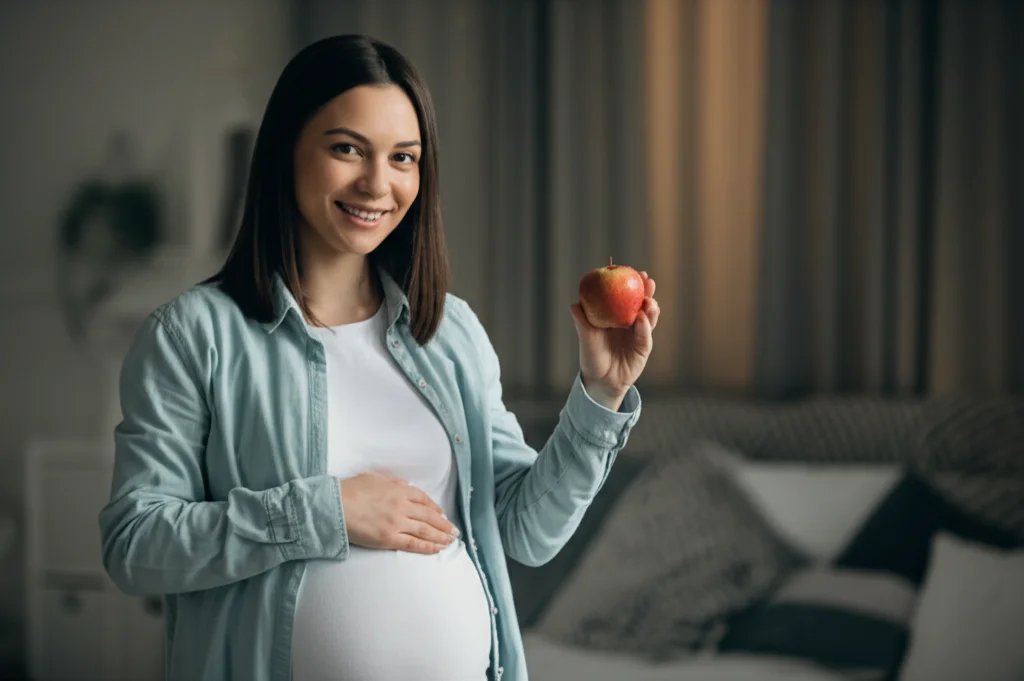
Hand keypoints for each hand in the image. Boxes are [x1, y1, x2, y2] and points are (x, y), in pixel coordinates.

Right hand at [339, 472, 459, 553]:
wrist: (336, 505)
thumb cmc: (351, 490)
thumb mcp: (375, 478)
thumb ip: (392, 483)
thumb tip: (403, 486)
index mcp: (399, 490)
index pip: (424, 499)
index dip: (435, 508)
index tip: (442, 514)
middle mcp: (402, 506)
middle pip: (429, 516)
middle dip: (444, 524)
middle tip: (454, 531)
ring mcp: (397, 523)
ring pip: (425, 531)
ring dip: (440, 536)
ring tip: (451, 541)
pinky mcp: (389, 538)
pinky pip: (413, 544)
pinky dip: (427, 547)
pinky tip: (437, 549)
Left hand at [569, 272, 659, 409]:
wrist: (601, 381)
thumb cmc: (592, 357)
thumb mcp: (585, 338)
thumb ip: (581, 322)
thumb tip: (573, 304)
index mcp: (617, 316)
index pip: (626, 296)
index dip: (631, 284)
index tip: (633, 271)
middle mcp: (631, 322)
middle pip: (642, 303)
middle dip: (647, 291)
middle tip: (647, 280)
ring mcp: (639, 334)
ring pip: (648, 317)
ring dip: (650, 307)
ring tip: (648, 300)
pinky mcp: (644, 348)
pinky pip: (645, 335)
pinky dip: (644, 326)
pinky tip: (641, 318)